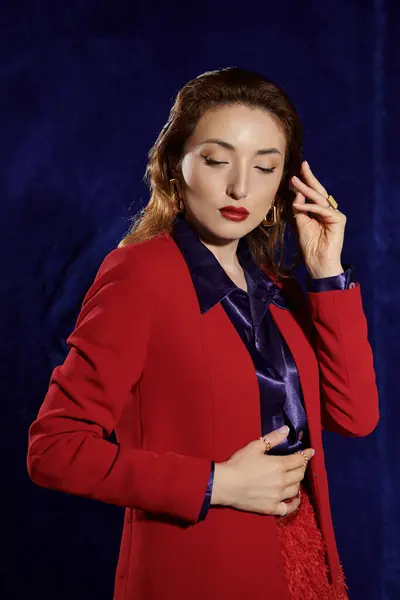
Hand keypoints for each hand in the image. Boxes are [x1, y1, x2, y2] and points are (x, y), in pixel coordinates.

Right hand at [211, 426, 314, 515]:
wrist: (226, 484)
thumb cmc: (239, 463)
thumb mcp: (255, 446)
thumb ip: (272, 438)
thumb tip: (287, 430)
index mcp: (279, 465)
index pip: (299, 459)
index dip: (306, 454)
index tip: (311, 451)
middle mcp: (282, 481)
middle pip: (299, 474)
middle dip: (302, 466)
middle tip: (301, 462)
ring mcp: (277, 496)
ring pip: (296, 490)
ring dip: (298, 482)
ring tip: (296, 477)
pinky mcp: (271, 508)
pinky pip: (288, 508)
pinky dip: (294, 503)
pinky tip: (295, 499)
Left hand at [291, 161, 346, 278]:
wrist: (317, 261)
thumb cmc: (309, 245)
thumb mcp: (300, 222)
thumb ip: (299, 208)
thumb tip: (297, 192)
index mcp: (319, 212)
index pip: (313, 194)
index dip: (306, 183)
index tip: (296, 173)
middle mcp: (328, 211)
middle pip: (319, 191)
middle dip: (310, 178)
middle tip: (303, 165)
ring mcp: (335, 214)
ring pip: (319, 198)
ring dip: (306, 189)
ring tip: (296, 181)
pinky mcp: (339, 219)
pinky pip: (322, 210)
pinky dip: (311, 207)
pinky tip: (300, 205)